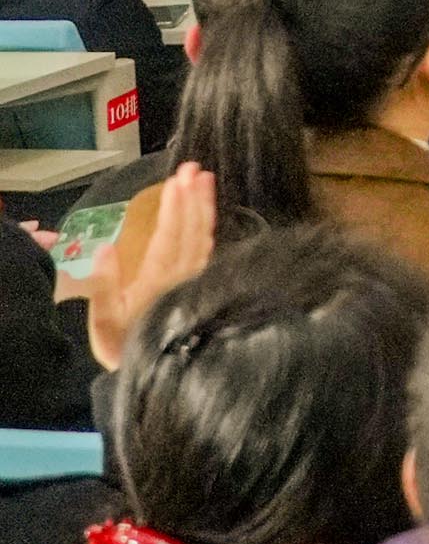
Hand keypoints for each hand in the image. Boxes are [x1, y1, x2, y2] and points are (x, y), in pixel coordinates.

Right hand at [81, 161, 213, 366]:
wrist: (152, 377)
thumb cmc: (123, 346)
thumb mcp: (104, 322)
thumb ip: (105, 287)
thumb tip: (106, 248)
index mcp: (158, 281)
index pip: (170, 236)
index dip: (175, 207)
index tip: (179, 179)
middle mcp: (182, 276)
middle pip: (191, 231)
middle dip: (192, 198)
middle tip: (194, 166)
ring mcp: (195, 280)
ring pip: (203, 237)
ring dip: (204, 207)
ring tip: (205, 179)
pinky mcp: (201, 285)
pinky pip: (207, 250)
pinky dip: (208, 228)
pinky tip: (207, 214)